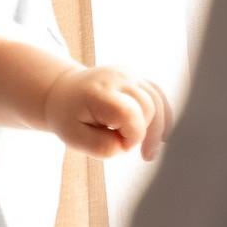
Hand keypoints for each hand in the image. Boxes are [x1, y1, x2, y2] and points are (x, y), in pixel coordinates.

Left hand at [47, 65, 170, 160]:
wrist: (64, 91)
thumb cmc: (68, 116)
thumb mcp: (74, 138)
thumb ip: (102, 146)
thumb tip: (128, 145)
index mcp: (99, 92)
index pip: (130, 114)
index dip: (133, 137)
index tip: (122, 147)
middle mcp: (118, 78)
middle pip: (149, 108)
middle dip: (145, 133)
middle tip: (127, 148)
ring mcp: (130, 74)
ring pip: (158, 101)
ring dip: (158, 128)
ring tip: (149, 151)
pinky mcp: (137, 78)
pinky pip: (158, 96)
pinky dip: (163, 116)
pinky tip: (161, 136)